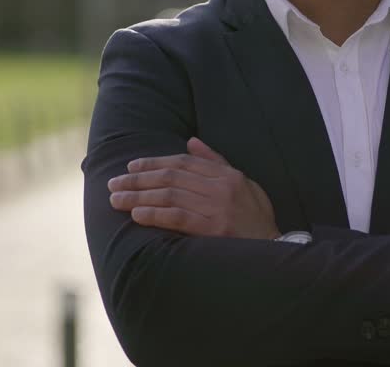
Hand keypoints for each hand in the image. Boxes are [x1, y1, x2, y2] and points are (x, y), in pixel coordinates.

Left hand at [107, 137, 280, 239]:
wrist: (275, 248)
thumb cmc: (256, 217)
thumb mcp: (243, 183)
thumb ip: (216, 162)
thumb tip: (191, 142)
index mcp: (227, 175)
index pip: (183, 162)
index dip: (155, 162)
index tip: (132, 166)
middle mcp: (221, 187)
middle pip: (171, 176)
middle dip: (139, 179)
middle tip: (114, 183)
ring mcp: (217, 208)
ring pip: (169, 195)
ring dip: (139, 196)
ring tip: (117, 199)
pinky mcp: (213, 229)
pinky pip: (177, 217)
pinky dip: (155, 214)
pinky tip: (137, 214)